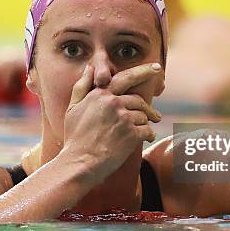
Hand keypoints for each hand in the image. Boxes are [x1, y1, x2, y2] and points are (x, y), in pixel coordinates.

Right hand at [62, 63, 162, 179]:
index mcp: (100, 94)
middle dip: (149, 109)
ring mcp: (123, 118)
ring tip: (138, 135)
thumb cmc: (75, 137)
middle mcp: (113, 102)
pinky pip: (147, 131)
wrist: (79, 163)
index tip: (157, 68)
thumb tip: (89, 67)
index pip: (125, 77)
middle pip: (138, 100)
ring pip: (143, 116)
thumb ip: (82, 86)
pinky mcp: (131, 133)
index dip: (143, 71)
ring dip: (143, 125)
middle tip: (156, 116)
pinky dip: (148, 136)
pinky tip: (143, 140)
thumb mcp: (72, 108)